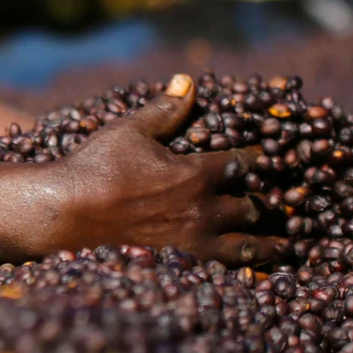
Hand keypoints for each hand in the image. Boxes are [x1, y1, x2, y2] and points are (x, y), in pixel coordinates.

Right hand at [48, 74, 283, 266]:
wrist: (67, 211)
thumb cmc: (97, 166)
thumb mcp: (131, 129)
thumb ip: (166, 108)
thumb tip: (188, 80)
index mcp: (196, 174)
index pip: (244, 162)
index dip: (261, 157)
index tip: (271, 155)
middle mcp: (203, 210)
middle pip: (252, 205)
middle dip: (267, 199)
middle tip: (283, 198)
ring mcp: (192, 241)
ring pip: (246, 244)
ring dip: (268, 242)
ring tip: (285, 243)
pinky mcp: (179, 263)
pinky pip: (223, 269)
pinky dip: (245, 268)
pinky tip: (254, 272)